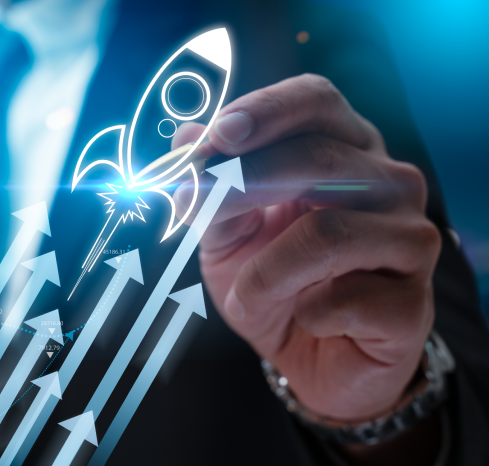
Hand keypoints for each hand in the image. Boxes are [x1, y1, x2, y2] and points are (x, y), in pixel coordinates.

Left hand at [172, 74, 439, 424]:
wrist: (308, 356)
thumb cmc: (271, 282)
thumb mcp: (223, 233)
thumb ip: (208, 186)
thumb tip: (185, 137)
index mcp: (343, 148)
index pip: (316, 101)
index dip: (266, 110)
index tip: (217, 134)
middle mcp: (388, 182)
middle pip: (319, 157)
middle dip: (241, 183)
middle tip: (194, 210)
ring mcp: (410, 239)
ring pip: (327, 233)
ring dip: (264, 271)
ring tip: (248, 294)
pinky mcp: (413, 303)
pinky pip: (345, 300)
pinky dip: (306, 313)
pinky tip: (308, 319)